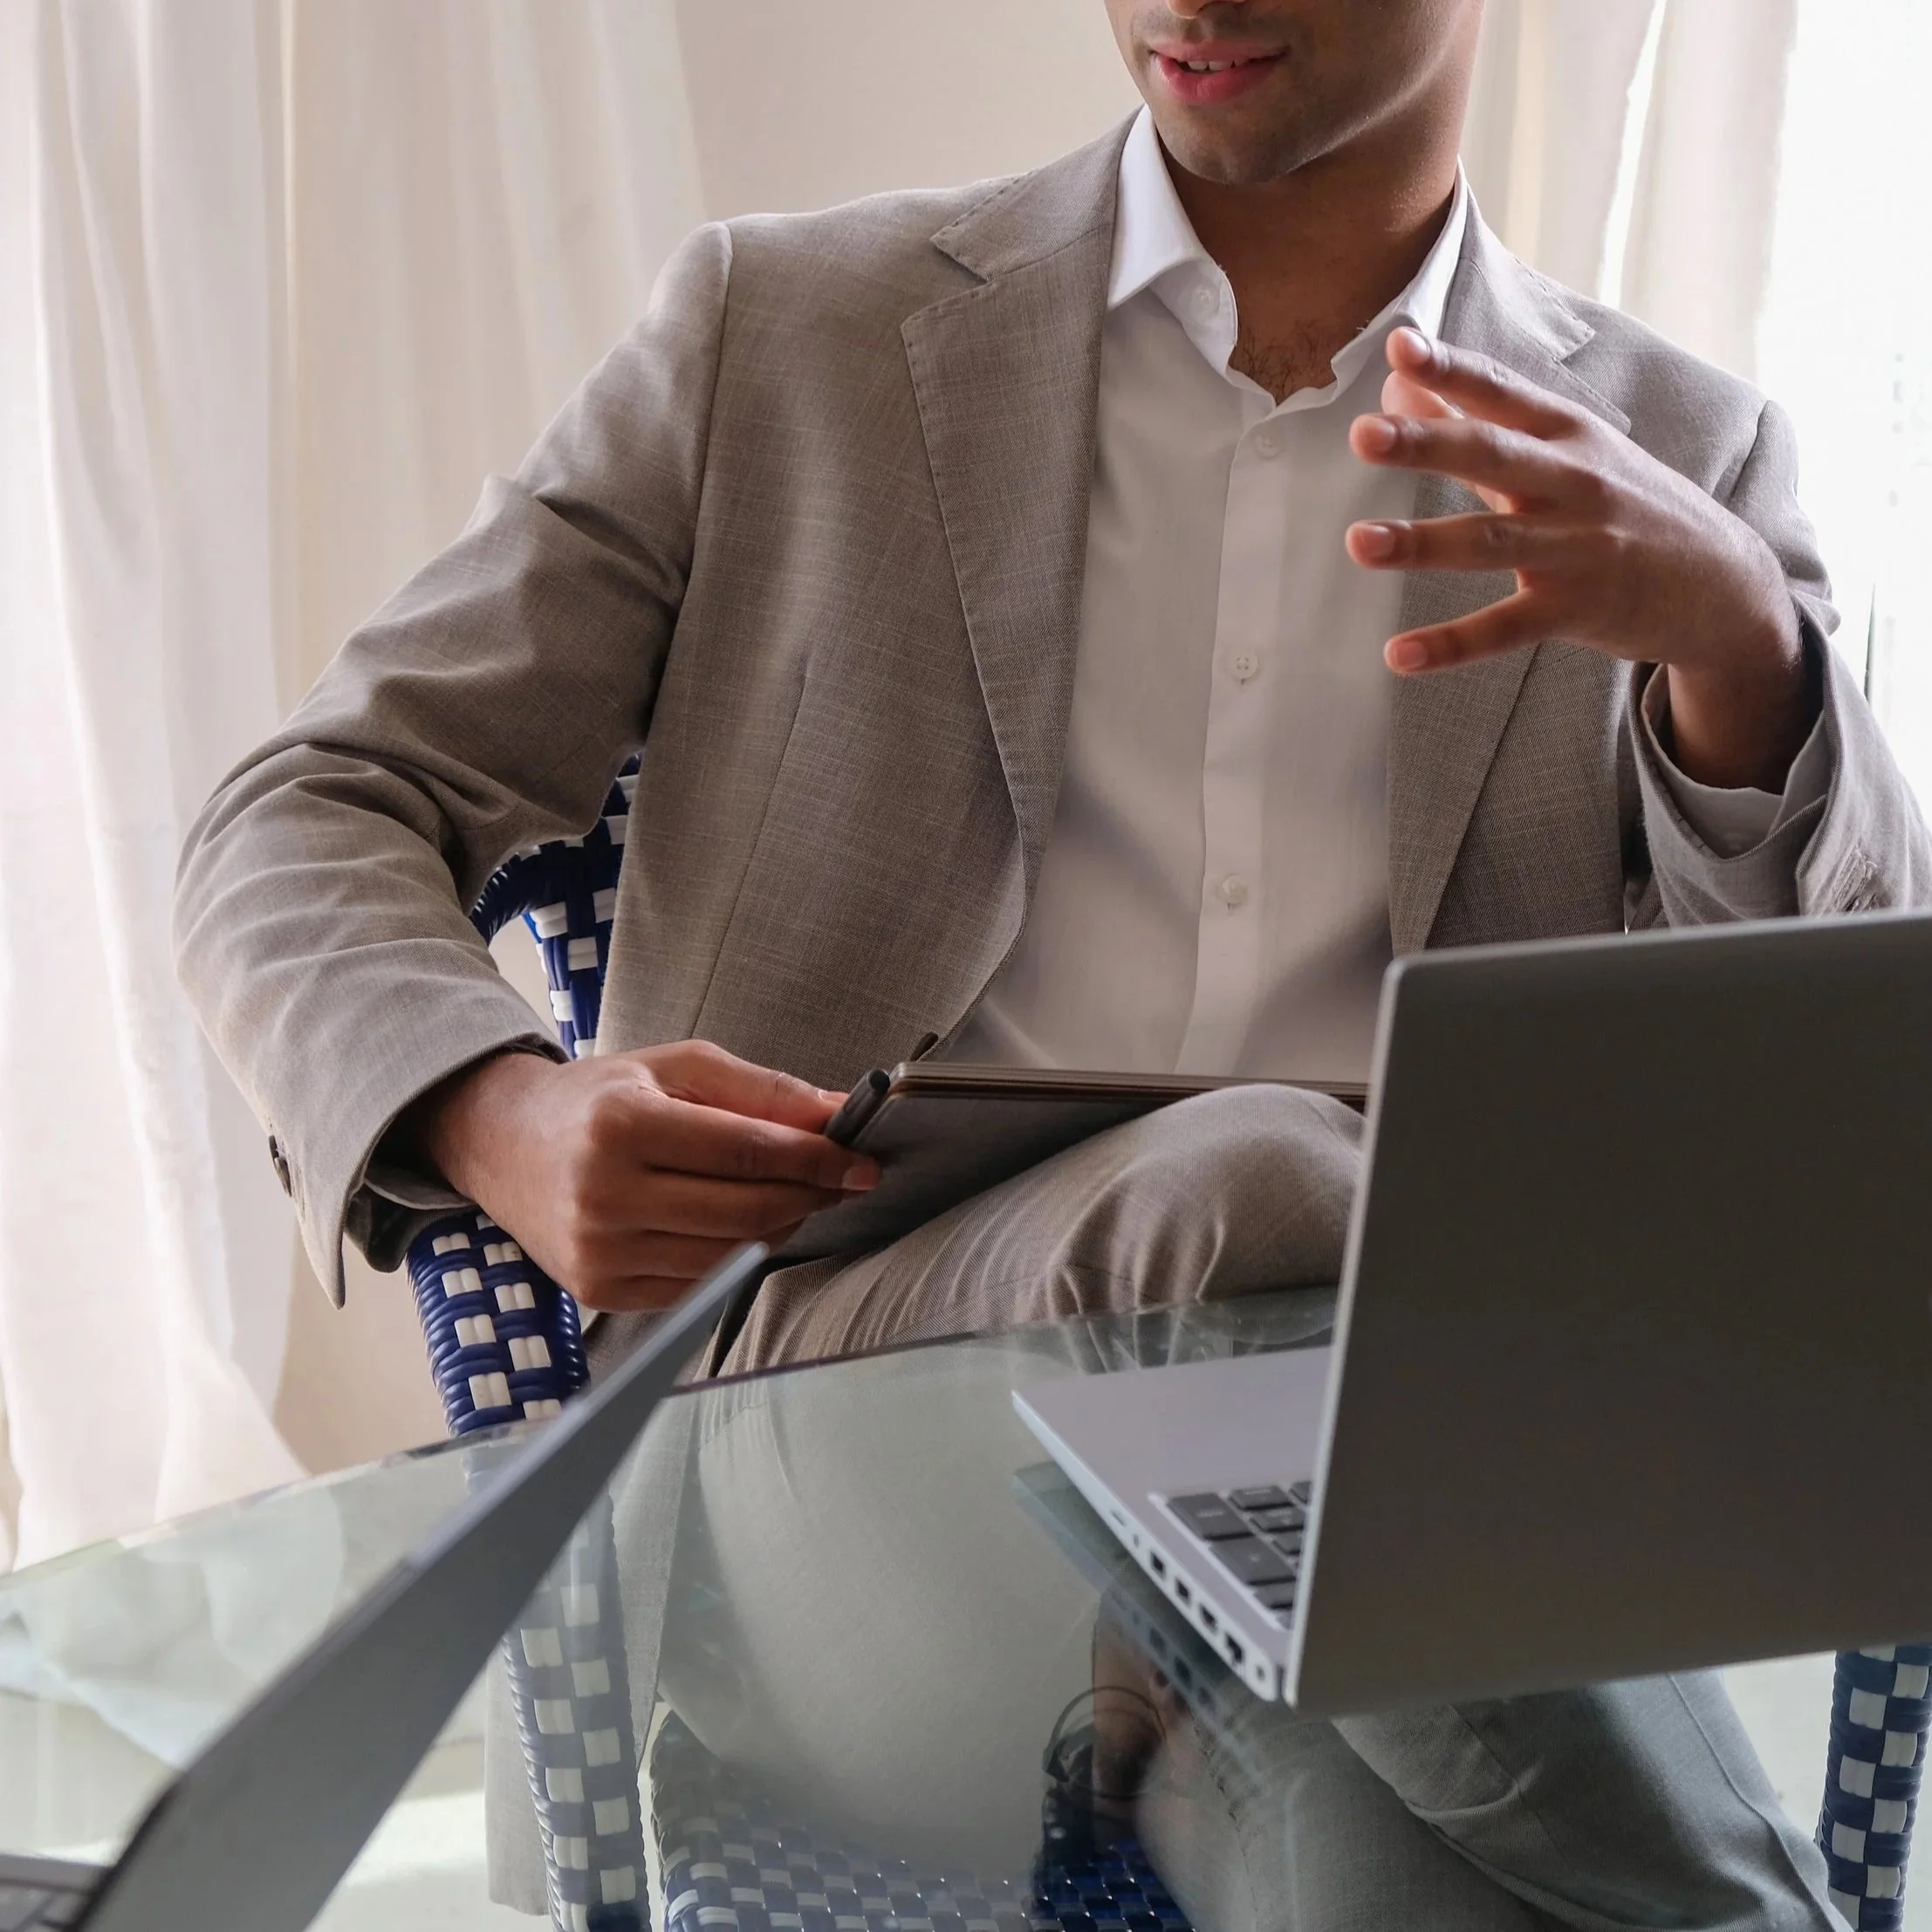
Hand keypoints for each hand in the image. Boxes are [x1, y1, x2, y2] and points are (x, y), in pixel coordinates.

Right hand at [401, 1041, 876, 1311]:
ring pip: (730, 1255)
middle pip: (746, 1210)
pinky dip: (737, 1257)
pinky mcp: (600, 1292)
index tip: (859, 1161)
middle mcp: (604, 1195)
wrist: (504, 1144)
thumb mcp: (677, 1067)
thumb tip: (839, 1113)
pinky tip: (743, 1225)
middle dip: (809, 1196)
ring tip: (793, 1196)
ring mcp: (599, 1252)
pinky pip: (699, 1285)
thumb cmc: (600, 1098)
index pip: (745, 1152)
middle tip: (840, 1180)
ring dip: (780, 1227)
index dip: (814, 1160)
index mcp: (622, 1126)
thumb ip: (762, 1090)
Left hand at [1345, 326, 1817, 791]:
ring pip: (1488, 542)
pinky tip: (1400, 654)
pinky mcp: (1575, 608)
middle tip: (1363, 434)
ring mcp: (1574, 547)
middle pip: (1492, 456)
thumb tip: (1398, 389)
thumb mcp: (1567, 453)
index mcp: (1568, 434)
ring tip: (1359, 542)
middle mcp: (1572, 482)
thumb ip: (1478, 426)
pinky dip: (1451, 643)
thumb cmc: (1626, 505)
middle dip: (1428, 443)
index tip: (1400, 347)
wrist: (1723, 582)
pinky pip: (1504, 627)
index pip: (1502, 392)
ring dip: (1422, 542)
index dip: (1451, 368)